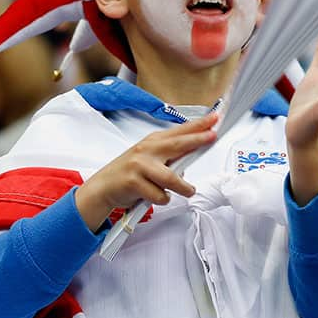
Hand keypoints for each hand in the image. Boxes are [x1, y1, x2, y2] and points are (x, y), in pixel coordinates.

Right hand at [74, 113, 217, 229]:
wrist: (102, 187)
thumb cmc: (130, 173)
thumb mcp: (150, 158)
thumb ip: (171, 155)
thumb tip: (195, 152)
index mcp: (153, 141)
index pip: (180, 131)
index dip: (198, 125)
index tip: (214, 118)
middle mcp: (147, 149)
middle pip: (177, 144)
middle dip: (197, 140)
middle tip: (212, 136)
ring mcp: (139, 165)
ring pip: (171, 177)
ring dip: (183, 186)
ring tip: (189, 190)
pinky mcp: (133, 181)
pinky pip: (159, 194)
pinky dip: (162, 198)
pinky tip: (156, 197)